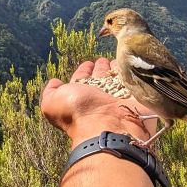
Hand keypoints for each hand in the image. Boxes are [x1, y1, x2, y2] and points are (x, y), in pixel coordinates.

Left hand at [41, 57, 155, 147]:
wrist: (107, 127)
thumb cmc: (78, 113)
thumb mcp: (52, 103)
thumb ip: (50, 92)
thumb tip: (54, 82)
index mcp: (81, 98)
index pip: (83, 80)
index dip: (84, 71)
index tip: (88, 63)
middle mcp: (100, 99)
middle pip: (101, 79)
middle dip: (102, 69)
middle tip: (104, 59)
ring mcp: (118, 99)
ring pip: (117, 80)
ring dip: (117, 70)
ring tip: (119, 60)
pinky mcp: (137, 98)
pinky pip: (134, 82)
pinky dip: (132, 74)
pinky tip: (131, 66)